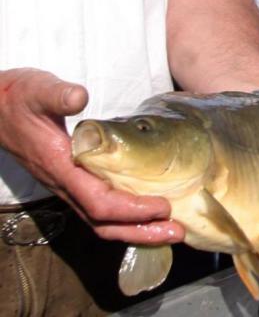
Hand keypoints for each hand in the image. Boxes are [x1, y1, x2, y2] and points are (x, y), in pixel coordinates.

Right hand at [0, 69, 183, 243]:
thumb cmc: (18, 97)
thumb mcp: (37, 89)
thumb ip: (58, 94)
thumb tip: (79, 97)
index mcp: (60, 167)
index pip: (99, 202)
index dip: (132, 209)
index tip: (162, 206)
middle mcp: (64, 183)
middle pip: (103, 222)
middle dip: (141, 230)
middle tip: (177, 232)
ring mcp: (67, 186)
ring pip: (101, 221)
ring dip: (136, 229)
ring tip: (169, 230)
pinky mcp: (71, 182)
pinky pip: (99, 210)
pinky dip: (125, 219)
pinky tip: (147, 216)